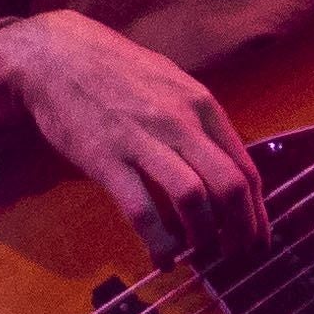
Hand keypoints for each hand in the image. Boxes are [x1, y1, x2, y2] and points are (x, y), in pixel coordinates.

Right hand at [0, 11, 266, 262]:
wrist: (55, 54)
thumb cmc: (115, 69)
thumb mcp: (170, 83)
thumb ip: (198, 120)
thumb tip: (224, 163)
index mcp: (201, 105)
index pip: (246, 167)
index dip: (257, 212)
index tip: (257, 239)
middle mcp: (180, 122)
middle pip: (229, 187)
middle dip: (241, 231)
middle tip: (236, 257)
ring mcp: (143, 140)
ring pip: (194, 200)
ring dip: (203, 238)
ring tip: (200, 257)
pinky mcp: (107, 159)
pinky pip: (142, 210)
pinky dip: (159, 242)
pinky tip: (161, 258)